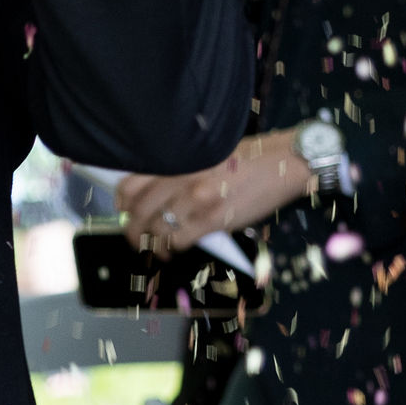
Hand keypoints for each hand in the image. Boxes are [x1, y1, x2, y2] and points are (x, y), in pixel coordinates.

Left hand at [116, 131, 312, 249]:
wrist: (283, 163)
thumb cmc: (246, 158)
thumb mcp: (204, 155)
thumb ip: (177, 170)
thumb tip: (153, 196)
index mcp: (176, 160)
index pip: (130, 186)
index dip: (122, 206)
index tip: (125, 214)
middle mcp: (180, 177)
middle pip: (138, 212)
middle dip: (133, 232)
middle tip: (137, 240)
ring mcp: (195, 198)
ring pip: (155, 229)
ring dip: (152, 245)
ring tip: (158, 250)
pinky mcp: (213, 218)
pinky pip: (178, 240)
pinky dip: (172, 248)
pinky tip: (176, 249)